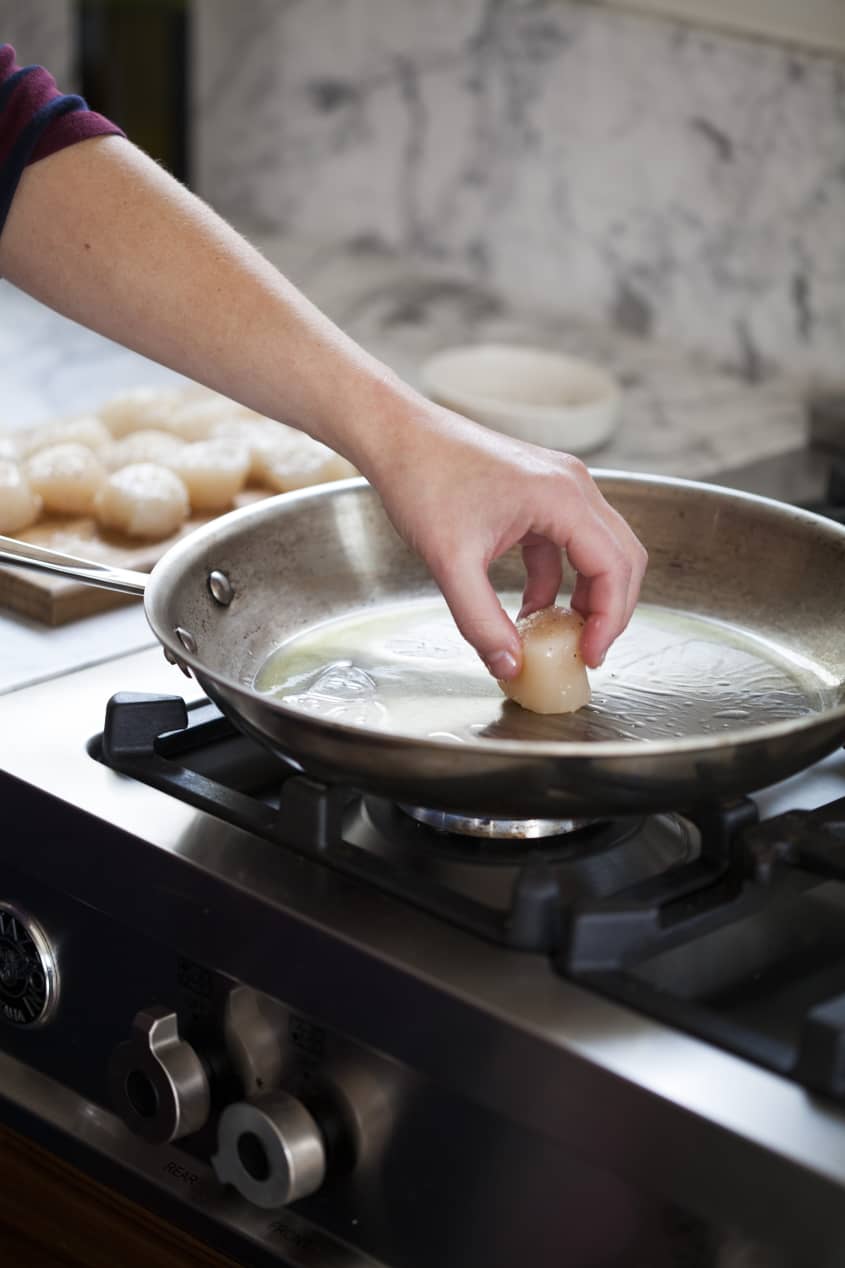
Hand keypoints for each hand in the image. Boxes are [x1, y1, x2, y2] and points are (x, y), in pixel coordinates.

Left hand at [360, 395, 647, 677]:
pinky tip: (529, 608)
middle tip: (586, 651)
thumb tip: (510, 667)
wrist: (397, 436)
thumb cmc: (422, 481)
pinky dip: (557, 579)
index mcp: (562, 497)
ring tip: (561, 635)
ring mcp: (558, 485)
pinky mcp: (539, 491)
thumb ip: (481, 621)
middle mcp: (572, 485)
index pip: (614, 567)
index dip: (610, 619)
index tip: (588, 656)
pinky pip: (565, 543)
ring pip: (598, 549)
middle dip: (609, 610)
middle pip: (621, 557)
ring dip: (586, 595)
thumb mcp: (450, 563)